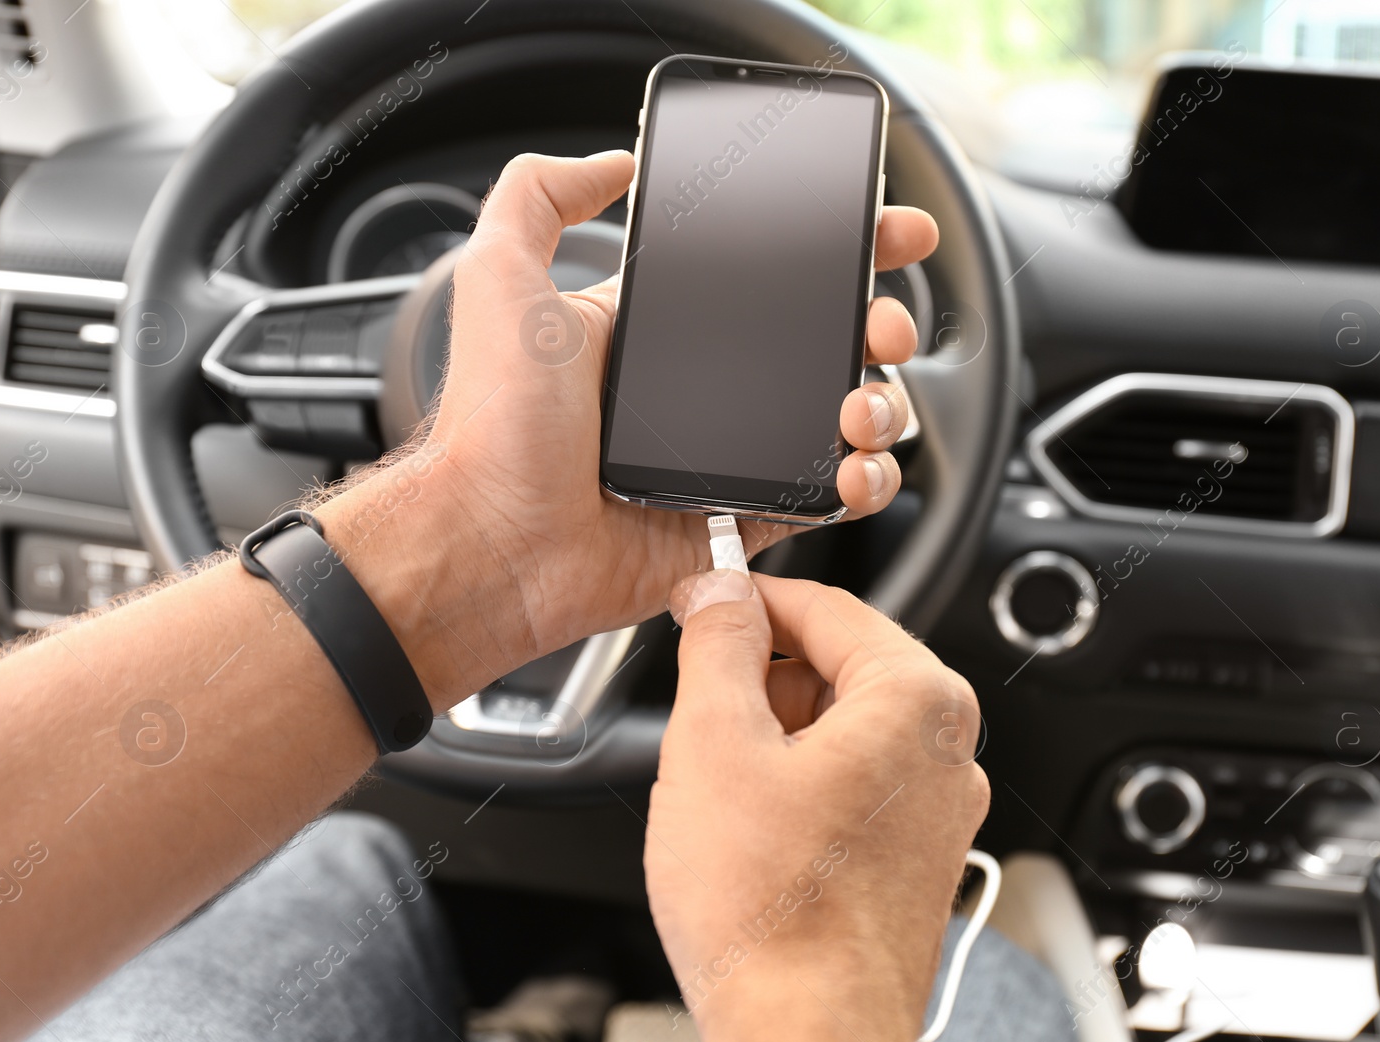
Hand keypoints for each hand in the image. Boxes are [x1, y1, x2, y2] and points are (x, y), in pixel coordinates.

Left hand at [319, 151, 937, 706]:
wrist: (495, 539)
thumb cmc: (493, 421)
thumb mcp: (500, 276)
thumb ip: (538, 195)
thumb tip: (608, 164)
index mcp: (663, 333)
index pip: (772, 279)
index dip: (841, 252)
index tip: (886, 234)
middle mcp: (705, 392)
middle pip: (828, 347)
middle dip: (880, 325)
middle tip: (880, 327)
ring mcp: (729, 459)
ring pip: (843, 421)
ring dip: (881, 406)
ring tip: (859, 406)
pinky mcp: (742, 522)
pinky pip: (826, 501)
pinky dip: (862, 485)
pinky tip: (853, 469)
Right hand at [644, 571, 989, 1041]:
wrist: (805, 1038)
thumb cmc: (770, 912)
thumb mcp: (714, 742)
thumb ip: (718, 645)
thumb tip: (721, 594)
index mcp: (916, 702)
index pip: (830, 607)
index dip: (751, 600)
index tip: (702, 603)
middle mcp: (945, 754)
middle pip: (842, 668)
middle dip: (764, 675)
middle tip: (697, 698)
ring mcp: (936, 815)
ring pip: (844, 731)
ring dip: (777, 734)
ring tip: (717, 779)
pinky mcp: (916, 864)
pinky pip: (854, 788)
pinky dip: (800, 784)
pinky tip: (749, 826)